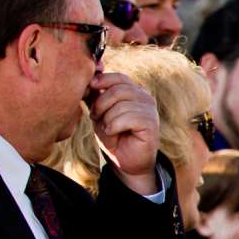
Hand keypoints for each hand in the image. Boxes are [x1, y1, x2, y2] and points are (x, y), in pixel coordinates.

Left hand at [87, 71, 160, 192]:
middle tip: (95, 117)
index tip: (90, 88)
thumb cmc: (112, 135)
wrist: (124, 160)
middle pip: (118, 90)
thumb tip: (87, 79)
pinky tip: (114, 133)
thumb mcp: (99, 112)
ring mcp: (150, 111)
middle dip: (101, 104)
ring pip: (122, 105)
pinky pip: (129, 118)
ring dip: (107, 118)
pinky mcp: (151, 124)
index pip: (119, 77)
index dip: (103, 80)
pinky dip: (115, 126)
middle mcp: (145, 98)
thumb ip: (95, 96)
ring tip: (107, 128)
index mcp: (133, 92)